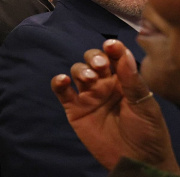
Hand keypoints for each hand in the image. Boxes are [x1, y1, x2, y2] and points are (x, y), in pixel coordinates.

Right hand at [51, 39, 179, 172]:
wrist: (136, 161)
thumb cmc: (148, 133)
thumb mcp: (145, 106)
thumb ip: (132, 81)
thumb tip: (124, 54)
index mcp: (125, 81)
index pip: (116, 58)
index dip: (113, 48)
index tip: (111, 45)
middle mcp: (105, 85)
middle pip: (93, 60)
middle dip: (94, 58)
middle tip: (100, 66)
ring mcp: (89, 96)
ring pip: (78, 72)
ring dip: (80, 70)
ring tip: (88, 80)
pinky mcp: (74, 109)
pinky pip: (62, 91)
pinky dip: (59, 82)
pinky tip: (63, 81)